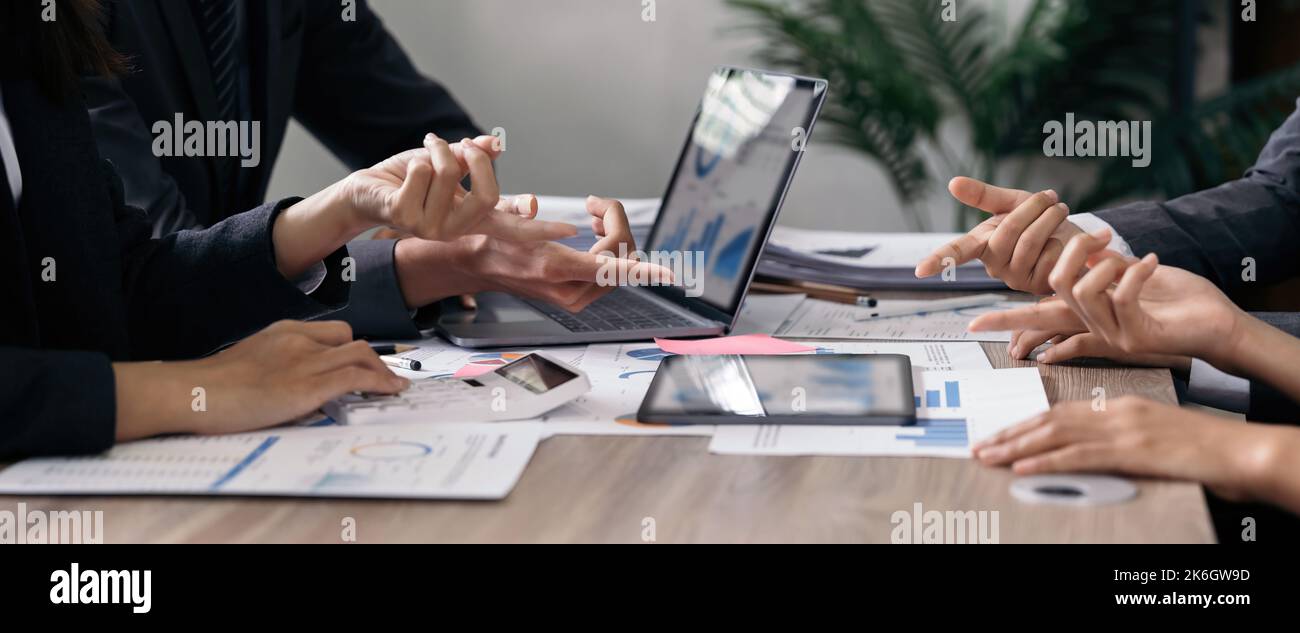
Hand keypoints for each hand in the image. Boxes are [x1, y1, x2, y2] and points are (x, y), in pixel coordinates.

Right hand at [113, 321, 408, 440]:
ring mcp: (304, 360)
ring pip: (361, 354)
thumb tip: (305, 396)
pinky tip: (392, 391)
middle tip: (385, 378)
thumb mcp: (250, 365)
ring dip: (384, 372)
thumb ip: (279, 370)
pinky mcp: (307, 385)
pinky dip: (380, 383)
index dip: (352, 349)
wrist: (192, 392)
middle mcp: (298, 339)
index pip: (332, 332)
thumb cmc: (211, 388)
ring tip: (395, 387)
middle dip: (374, 359)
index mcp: (282, 332)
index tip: (364, 364)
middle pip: (351, 340)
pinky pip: (356, 376)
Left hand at [343, 134, 576, 242]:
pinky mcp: (406, 219)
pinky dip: (416, 159)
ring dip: (435, 151)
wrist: (365, 191)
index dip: (540, 230)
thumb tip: (494, 146)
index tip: (570, 233)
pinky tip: (404, 172)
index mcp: (472, 219)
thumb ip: (473, 156)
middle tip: (456, 145)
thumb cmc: (409, 179)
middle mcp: (457, 230)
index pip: (513, 228)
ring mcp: (432, 230)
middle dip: (473, 158)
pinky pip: (424, 172)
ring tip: (423, 154)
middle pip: (487, 193)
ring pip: (450, 173)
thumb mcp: (448, 162)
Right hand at [394, 196, 673, 311]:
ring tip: (594, 213)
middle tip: (594, 203)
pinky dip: (610, 248)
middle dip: (616, 222)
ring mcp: (576, 298)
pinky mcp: (578, 299)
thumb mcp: (500, 214)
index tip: (669, 273)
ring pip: (620, 264)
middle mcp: (570, 290)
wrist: (475, 264)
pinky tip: (595, 229)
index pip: (609, 269)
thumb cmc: (488, 235)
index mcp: (555, 268)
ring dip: (614, 233)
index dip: (643, 269)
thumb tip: (533, 204)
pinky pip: (612, 272)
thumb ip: (519, 209)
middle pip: (621, 256)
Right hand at [915, 177, 1080, 293]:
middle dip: (1033, 208)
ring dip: (1051, 219)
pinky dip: (1063, 240)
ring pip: (1031, 242)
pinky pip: (1050, 256)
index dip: (938, 259)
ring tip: (1060, 210)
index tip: (920, 271)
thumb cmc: (1039, 221)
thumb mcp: (1012, 202)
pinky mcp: (1037, 286)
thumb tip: (952, 182)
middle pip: (1009, 232)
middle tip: (1051, 197)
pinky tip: (1065, 242)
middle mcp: (993, 265)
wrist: (1074, 240)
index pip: (956, 252)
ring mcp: (1014, 278)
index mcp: (982, 244)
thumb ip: (983, 195)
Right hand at [970, 229, 1246, 368]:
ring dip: (1106, 264)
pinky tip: (1154, 262)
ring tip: (1132, 257)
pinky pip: (1120, 294)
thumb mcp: (1134, 280)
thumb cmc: (1179, 301)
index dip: (1006, 322)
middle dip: (1071, 253)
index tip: (971, 323)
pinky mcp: (1139, 335)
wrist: (1220, 325)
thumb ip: (1104, 274)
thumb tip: (1081, 259)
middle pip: (1052, 291)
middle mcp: (1096, 330)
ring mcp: (1116, 336)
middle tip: (1098, 236)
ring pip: (1081, 291)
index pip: (1036, 321)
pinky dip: (1137, 270)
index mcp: (1089, 319)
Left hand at [972, 397, 1269, 501]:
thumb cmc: (1199, 447)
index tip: (1000, 434)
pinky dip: (1045, 462)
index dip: (1026, 423)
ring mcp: (1122, 430)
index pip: (1060, 411)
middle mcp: (1114, 411)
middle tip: (980, 446)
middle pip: (1049, 420)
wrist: (1237, 450)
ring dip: (1016, 447)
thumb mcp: (1150, 436)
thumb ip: (1117, 439)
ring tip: (988, 456)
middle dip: (1010, 434)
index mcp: (1118, 405)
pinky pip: (1078, 456)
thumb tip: (1084, 451)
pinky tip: (1022, 467)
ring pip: (1055, 435)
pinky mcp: (1130, 451)